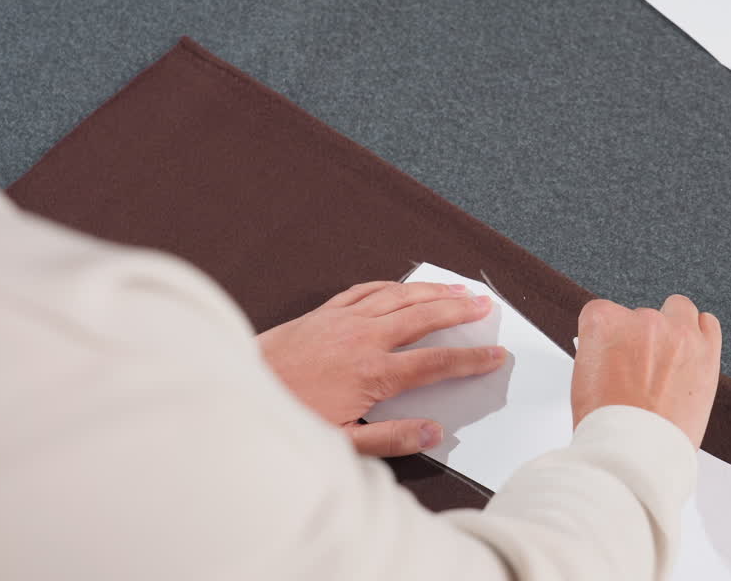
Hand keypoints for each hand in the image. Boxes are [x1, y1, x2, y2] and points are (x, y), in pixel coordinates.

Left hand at [258, 281, 505, 456]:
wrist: (236, 392)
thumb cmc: (286, 419)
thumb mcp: (340, 445)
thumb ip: (391, 439)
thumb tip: (433, 433)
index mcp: (372, 374)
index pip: (436, 363)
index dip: (471, 359)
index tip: (495, 355)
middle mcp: (363, 339)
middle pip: (424, 317)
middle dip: (460, 310)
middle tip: (486, 305)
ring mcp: (343, 321)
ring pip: (399, 296)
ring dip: (433, 290)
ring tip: (459, 287)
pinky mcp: (323, 314)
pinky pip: (365, 290)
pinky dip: (392, 285)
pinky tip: (404, 286)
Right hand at [571, 295, 721, 447]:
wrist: (636, 452)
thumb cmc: (607, 424)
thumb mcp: (583, 378)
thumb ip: (600, 352)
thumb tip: (612, 349)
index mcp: (604, 323)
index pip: (603, 312)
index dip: (607, 337)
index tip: (611, 352)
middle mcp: (642, 321)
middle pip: (641, 315)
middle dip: (641, 338)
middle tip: (639, 369)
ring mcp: (677, 333)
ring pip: (677, 310)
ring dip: (672, 328)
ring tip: (667, 359)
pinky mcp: (706, 350)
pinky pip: (708, 323)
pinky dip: (701, 333)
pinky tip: (691, 352)